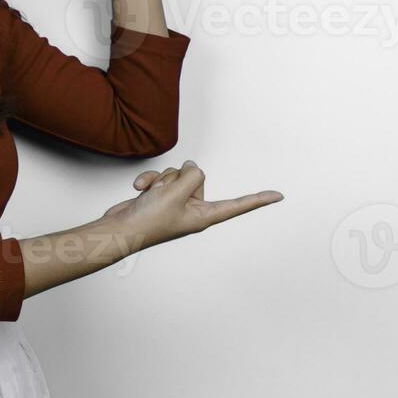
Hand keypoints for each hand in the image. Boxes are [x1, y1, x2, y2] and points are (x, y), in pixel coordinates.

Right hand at [102, 159, 282, 251]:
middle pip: (197, 178)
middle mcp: (193, 209)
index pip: (237, 206)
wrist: (119, 229)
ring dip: (161, 180)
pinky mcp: (161, 197)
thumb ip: (192, 176)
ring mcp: (176, 203)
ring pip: (177, 175)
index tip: (279, 196)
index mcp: (203, 216)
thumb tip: (193, 168)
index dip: (257, 200)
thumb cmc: (147, 221)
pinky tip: (140, 190)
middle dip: (178, 179)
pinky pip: (161, 178)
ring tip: (151, 195)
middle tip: (164, 195)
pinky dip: (150, 181)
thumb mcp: (176, 193)